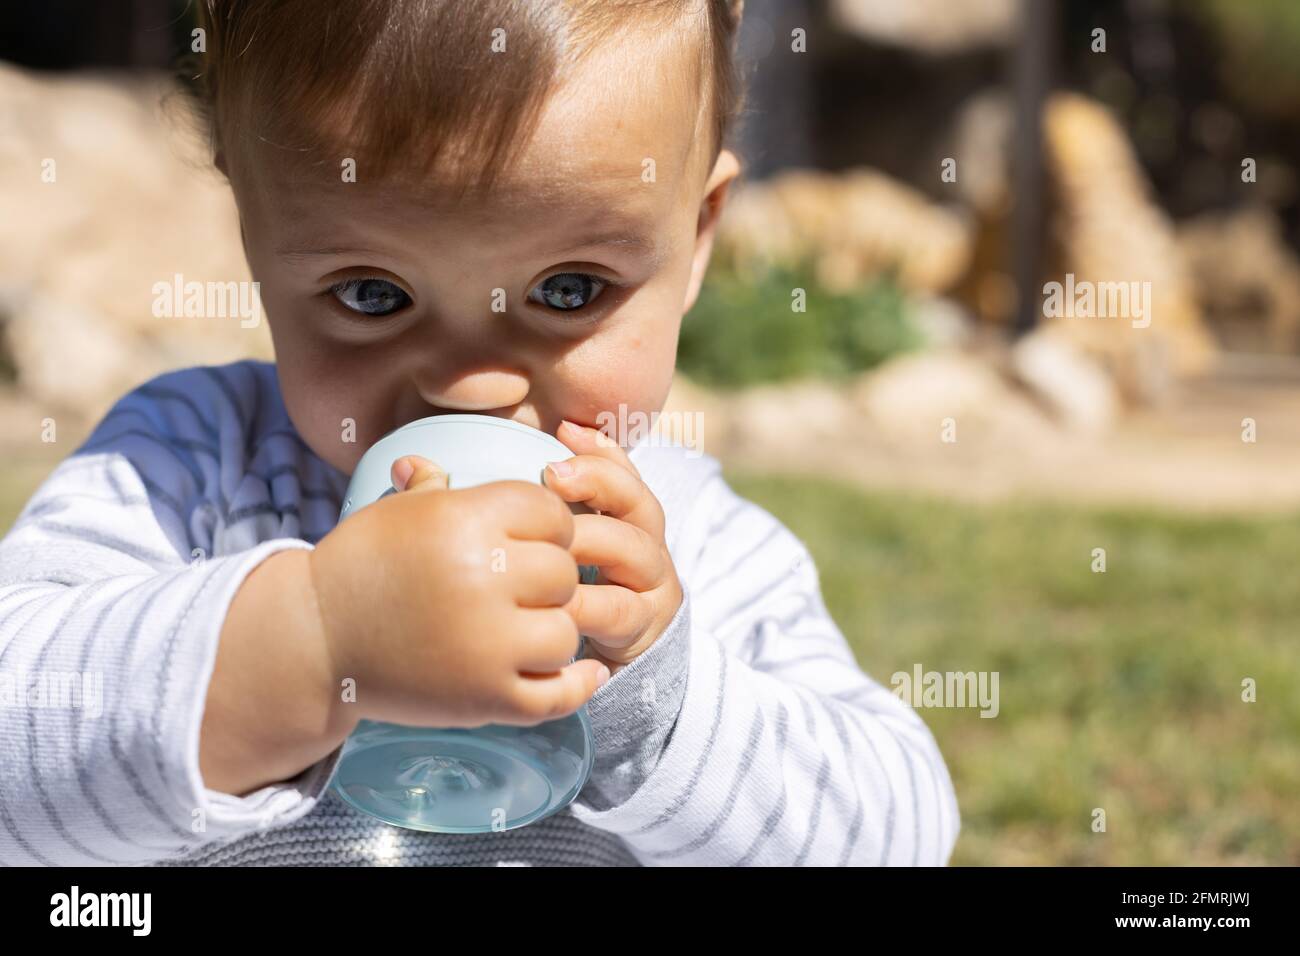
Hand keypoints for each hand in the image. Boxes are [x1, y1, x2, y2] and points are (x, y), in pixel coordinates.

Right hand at [307, 455, 609, 729]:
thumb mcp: (395, 514)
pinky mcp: (486, 698)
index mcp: (466, 521)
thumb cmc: (359, 568)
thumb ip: (431, 486)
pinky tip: (581, 671)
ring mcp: (487, 644)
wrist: (312, 642)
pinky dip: (576, 685)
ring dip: (552, 633)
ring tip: (526, 631)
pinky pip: (558, 694)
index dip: (548, 528)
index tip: (531, 542)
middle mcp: (483, 577)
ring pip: (566, 633)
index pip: (552, 515)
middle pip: (564, 574)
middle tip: (522, 591)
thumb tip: (428, 462)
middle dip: (550, 581)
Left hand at [542, 420, 682, 674]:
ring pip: (633, 551)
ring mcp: (653, 588)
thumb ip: (546, 510)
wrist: (611, 668)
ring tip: (548, 537)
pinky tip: (550, 599)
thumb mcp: (566, 551)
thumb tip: (488, 460)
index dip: (600, 449)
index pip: (625, 473)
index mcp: (631, 522)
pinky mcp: (645, 630)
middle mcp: (649, 548)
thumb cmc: (576, 597)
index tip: (563, 430)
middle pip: (639, 503)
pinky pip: (617, 610)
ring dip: (589, 539)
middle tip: (551, 475)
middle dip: (597, 482)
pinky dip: (583, 603)